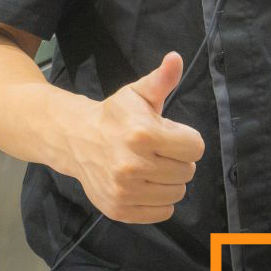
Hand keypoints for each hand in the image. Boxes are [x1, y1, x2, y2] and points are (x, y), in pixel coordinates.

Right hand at [70, 52, 204, 223]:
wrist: (76, 139)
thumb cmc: (115, 115)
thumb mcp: (138, 93)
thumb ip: (161, 79)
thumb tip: (176, 58)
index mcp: (143, 134)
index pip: (195, 147)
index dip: (186, 138)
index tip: (169, 134)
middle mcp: (133, 165)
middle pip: (188, 171)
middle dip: (178, 159)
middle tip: (158, 150)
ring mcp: (124, 190)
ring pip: (177, 193)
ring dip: (170, 180)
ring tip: (152, 166)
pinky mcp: (119, 209)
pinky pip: (163, 212)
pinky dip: (160, 200)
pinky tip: (145, 183)